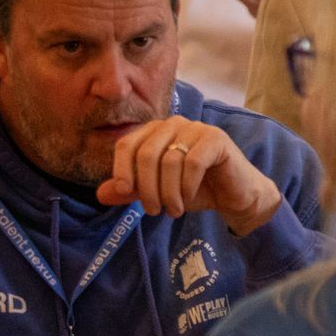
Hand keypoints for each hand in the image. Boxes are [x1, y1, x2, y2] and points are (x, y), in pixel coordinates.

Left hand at [98, 118, 281, 235]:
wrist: (234, 195)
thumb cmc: (195, 189)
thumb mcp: (157, 191)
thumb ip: (131, 190)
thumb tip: (101, 194)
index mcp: (155, 131)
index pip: (126, 144)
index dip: (121, 170)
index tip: (125, 194)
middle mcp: (174, 124)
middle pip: (146, 153)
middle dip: (147, 188)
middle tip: (153, 211)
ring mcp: (197, 128)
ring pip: (169, 161)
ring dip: (168, 192)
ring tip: (173, 210)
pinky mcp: (216, 139)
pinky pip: (192, 162)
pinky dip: (186, 186)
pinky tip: (189, 198)